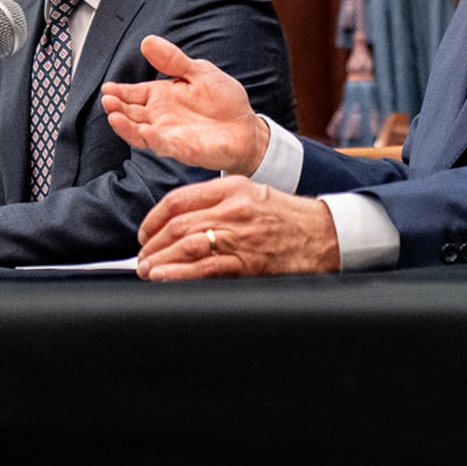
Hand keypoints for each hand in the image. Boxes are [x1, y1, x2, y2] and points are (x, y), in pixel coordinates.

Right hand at [102, 35, 267, 173]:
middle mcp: (160, 118)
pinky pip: (165, 146)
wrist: (247, 127)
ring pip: (140, 134)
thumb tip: (147, 41)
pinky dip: (154, 140)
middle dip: (117, 108)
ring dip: (126, 127)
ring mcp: (170, 135)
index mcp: (162, 97)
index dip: (119, 91)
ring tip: (115, 117)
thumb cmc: (223, 100)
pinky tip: (146, 132)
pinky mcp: (184, 150)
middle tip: (108, 100)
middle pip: (131, 114)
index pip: (134, 94)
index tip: (107, 88)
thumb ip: (174, 60)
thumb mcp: (199, 72)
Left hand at [136, 176, 340, 278]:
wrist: (324, 234)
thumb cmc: (288, 216)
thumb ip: (218, 200)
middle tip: (142, 257)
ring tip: (147, 270)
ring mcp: (242, 236)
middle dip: (152, 244)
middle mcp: (235, 209)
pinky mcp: (249, 263)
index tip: (144, 233)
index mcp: (234, 188)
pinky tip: (164, 277)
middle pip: (178, 224)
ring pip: (187, 245)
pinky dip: (179, 274)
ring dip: (160, 260)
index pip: (179, 200)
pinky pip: (206, 268)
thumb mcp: (253, 193)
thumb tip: (179, 220)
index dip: (153, 219)